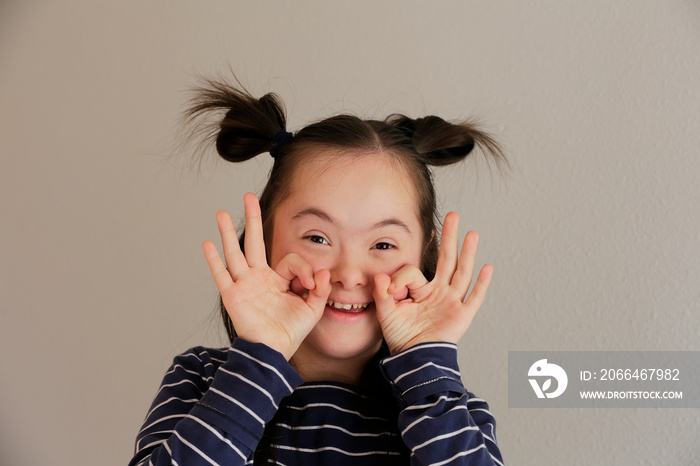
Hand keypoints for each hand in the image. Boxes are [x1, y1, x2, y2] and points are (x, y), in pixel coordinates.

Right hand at [202, 193, 330, 359]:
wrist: (273, 352)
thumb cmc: (290, 332)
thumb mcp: (312, 309)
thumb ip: (320, 289)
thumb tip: (322, 271)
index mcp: (278, 280)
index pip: (290, 260)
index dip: (304, 269)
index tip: (311, 285)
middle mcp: (259, 278)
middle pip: (255, 243)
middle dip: (254, 219)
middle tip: (249, 196)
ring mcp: (244, 285)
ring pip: (235, 254)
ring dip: (228, 233)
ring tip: (222, 213)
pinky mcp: (233, 296)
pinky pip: (221, 275)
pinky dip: (214, 260)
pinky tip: (207, 243)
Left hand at [373, 212, 492, 354]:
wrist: (414, 359)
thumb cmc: (401, 338)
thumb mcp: (386, 313)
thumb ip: (382, 293)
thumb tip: (380, 275)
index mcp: (421, 290)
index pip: (412, 272)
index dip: (400, 279)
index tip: (393, 292)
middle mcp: (439, 291)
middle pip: (446, 259)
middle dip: (449, 237)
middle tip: (452, 215)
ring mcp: (452, 302)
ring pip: (462, 272)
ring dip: (467, 252)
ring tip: (472, 233)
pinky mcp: (462, 316)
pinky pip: (474, 298)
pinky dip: (481, 284)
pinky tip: (487, 267)